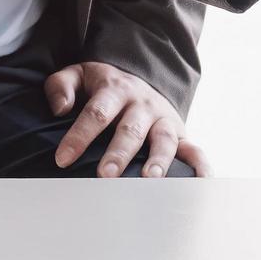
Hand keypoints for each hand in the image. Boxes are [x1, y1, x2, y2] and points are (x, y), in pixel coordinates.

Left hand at [47, 61, 206, 177]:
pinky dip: (200, 167)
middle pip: (130, 129)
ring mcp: (164, 120)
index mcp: (115, 90)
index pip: (96, 113)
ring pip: (163, 140)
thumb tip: (60, 108)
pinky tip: (200, 184)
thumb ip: (61, 86)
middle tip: (105, 176)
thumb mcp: (79, 75)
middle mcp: (142, 105)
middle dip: (119, 153)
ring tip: (148, 180)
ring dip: (157, 161)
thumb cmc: (102, 86)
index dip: (79, 136)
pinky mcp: (181, 134)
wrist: (140, 78)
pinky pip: (195, 150)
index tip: (62, 159)